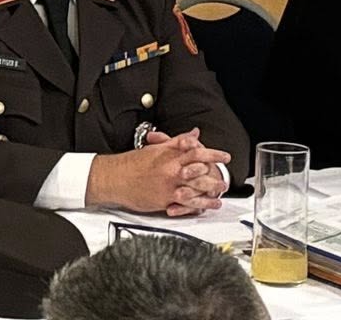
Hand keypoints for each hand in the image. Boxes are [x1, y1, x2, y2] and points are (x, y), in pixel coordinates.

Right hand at [87, 128, 229, 214]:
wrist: (115, 178)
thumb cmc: (132, 163)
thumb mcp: (156, 147)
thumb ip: (177, 141)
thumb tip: (193, 134)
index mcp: (169, 154)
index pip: (196, 150)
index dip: (213, 153)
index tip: (224, 156)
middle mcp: (171, 168)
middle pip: (199, 169)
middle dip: (215, 174)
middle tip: (225, 176)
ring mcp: (168, 185)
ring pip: (195, 187)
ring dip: (210, 190)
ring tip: (220, 192)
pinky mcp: (164, 200)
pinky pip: (185, 203)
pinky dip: (198, 206)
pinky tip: (205, 207)